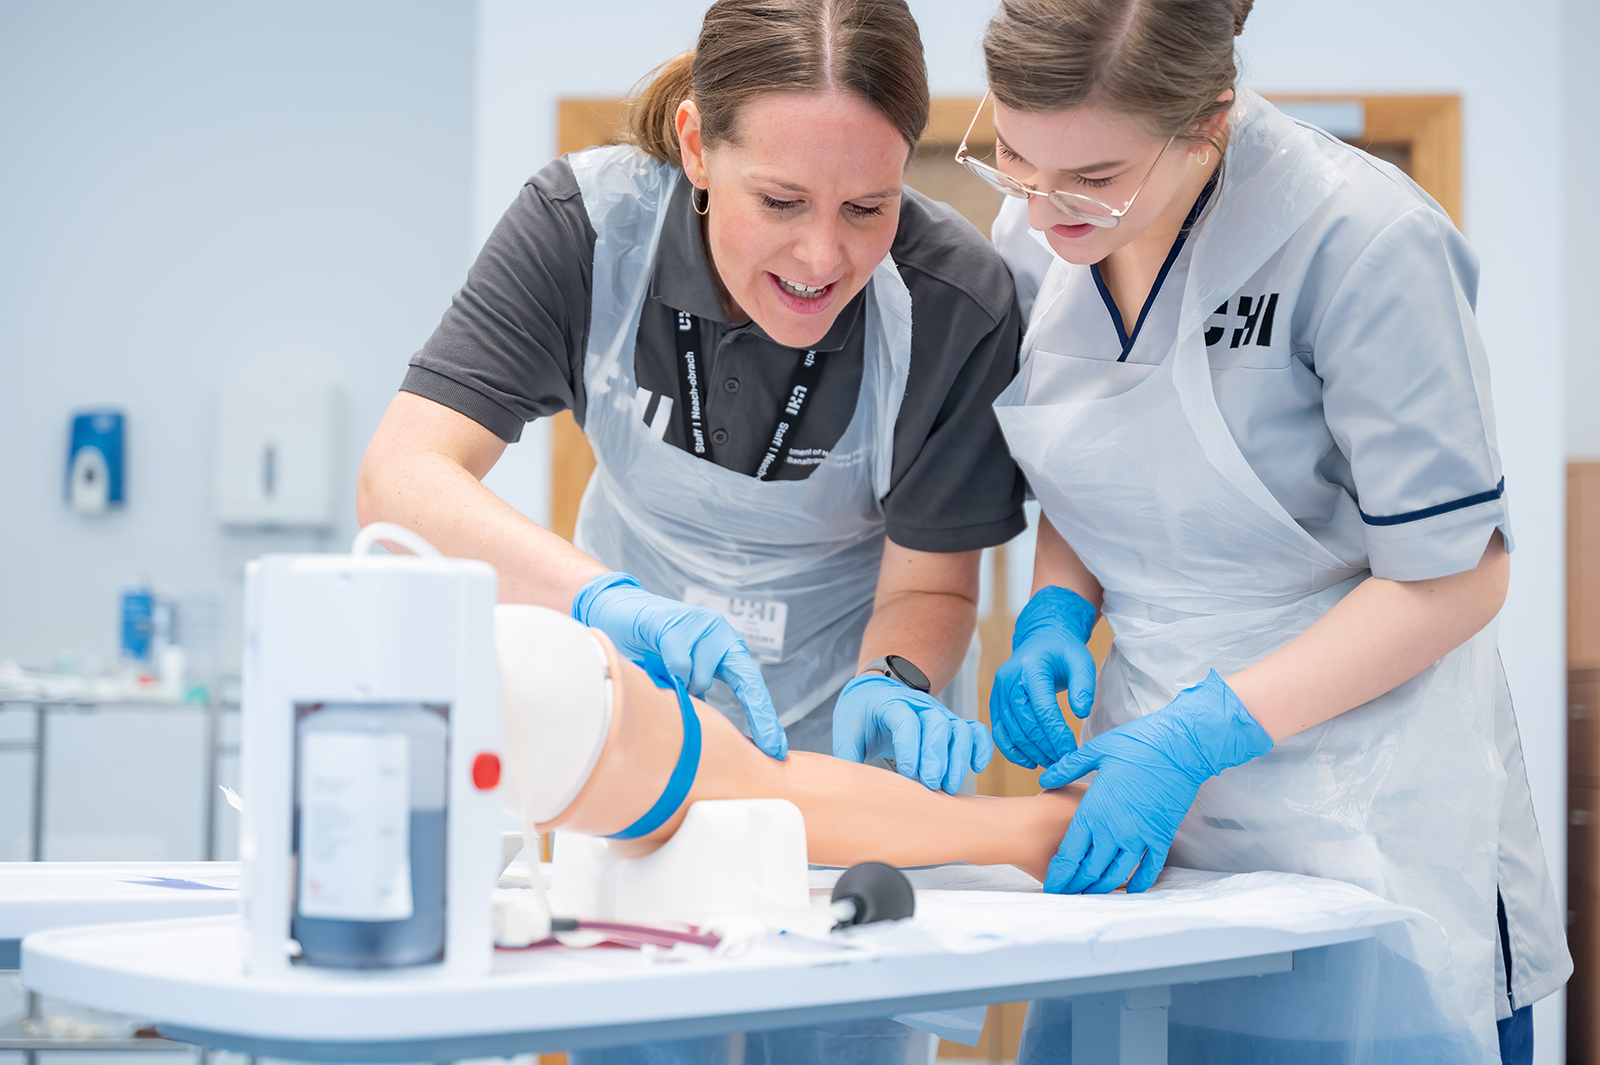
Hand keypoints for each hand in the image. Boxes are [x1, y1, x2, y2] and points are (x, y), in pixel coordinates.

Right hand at [572, 572, 786, 758]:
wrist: (618, 611)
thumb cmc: (649, 646)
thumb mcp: (680, 673)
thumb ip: (697, 692)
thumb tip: (710, 731)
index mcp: (726, 648)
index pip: (752, 684)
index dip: (765, 716)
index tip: (777, 747)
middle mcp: (722, 633)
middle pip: (748, 679)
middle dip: (760, 715)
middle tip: (771, 746)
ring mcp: (703, 624)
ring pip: (701, 679)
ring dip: (680, 686)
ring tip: (661, 671)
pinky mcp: (677, 623)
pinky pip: (678, 666)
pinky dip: (664, 672)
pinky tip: (653, 659)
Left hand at [832, 673, 993, 793]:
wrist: (876, 693)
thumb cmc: (861, 715)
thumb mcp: (846, 731)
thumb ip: (848, 757)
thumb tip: (851, 789)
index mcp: (890, 704)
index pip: (906, 720)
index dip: (910, 747)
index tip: (908, 775)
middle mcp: (920, 706)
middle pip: (938, 724)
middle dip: (937, 757)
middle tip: (933, 786)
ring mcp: (940, 713)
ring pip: (960, 729)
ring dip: (960, 758)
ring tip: (950, 788)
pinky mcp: (953, 723)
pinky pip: (976, 731)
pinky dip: (981, 747)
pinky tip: (976, 768)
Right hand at [989, 586, 1097, 768]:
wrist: (1040, 640)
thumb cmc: (1063, 652)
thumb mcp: (1082, 661)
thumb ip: (1083, 685)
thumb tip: (1081, 713)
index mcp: (1031, 668)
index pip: (1042, 707)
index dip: (1056, 733)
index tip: (1071, 752)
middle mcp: (1009, 680)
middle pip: (1024, 722)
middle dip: (1045, 747)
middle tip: (1064, 762)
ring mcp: (999, 692)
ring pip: (1011, 730)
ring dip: (1031, 752)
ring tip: (1052, 763)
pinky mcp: (996, 703)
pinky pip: (1000, 732)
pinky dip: (1012, 750)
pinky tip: (1030, 762)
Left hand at [1037, 670, 1271, 893]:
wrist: (1181, 746)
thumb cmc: (1138, 743)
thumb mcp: (1096, 751)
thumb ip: (1068, 768)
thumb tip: (1044, 779)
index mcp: (1095, 811)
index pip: (1070, 853)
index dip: (1059, 874)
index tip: (1051, 885)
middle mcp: (1115, 830)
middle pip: (1090, 870)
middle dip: (1075, 887)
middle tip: (1065, 897)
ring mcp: (1140, 836)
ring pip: (1117, 874)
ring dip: (1102, 889)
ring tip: (1090, 896)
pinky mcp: (1162, 836)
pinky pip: (1149, 868)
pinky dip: (1139, 882)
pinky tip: (1130, 890)